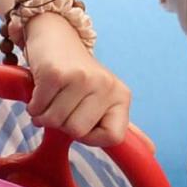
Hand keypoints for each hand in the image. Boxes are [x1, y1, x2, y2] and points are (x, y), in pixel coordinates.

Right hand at [20, 19, 131, 146]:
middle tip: (63, 104)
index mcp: (122, 95)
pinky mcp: (56, 73)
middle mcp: (106, 85)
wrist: (55, 34)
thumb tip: (152, 151)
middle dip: (63, 124)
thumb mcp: (103, 98)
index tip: (82, 120)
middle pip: (78, 131)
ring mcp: (82, 78)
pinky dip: (34, 104)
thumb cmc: (77, 74)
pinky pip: (38, 108)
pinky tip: (40, 91)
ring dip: (45, 114)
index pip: (113, 137)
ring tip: (51, 97)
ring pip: (55, 121)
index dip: (91, 137)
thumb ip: (118, 125)